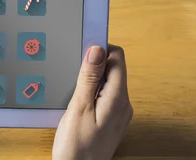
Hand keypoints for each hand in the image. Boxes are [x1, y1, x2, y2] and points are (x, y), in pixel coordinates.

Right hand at [52, 44, 132, 159]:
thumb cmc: (76, 148)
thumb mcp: (79, 108)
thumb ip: (89, 78)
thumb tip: (96, 50)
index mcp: (118, 98)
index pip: (117, 58)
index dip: (100, 48)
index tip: (81, 47)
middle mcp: (123, 104)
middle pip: (113, 68)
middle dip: (93, 64)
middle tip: (72, 71)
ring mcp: (118, 112)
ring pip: (107, 81)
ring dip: (90, 78)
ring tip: (72, 90)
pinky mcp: (111, 119)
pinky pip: (104, 94)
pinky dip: (91, 91)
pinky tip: (76, 101)